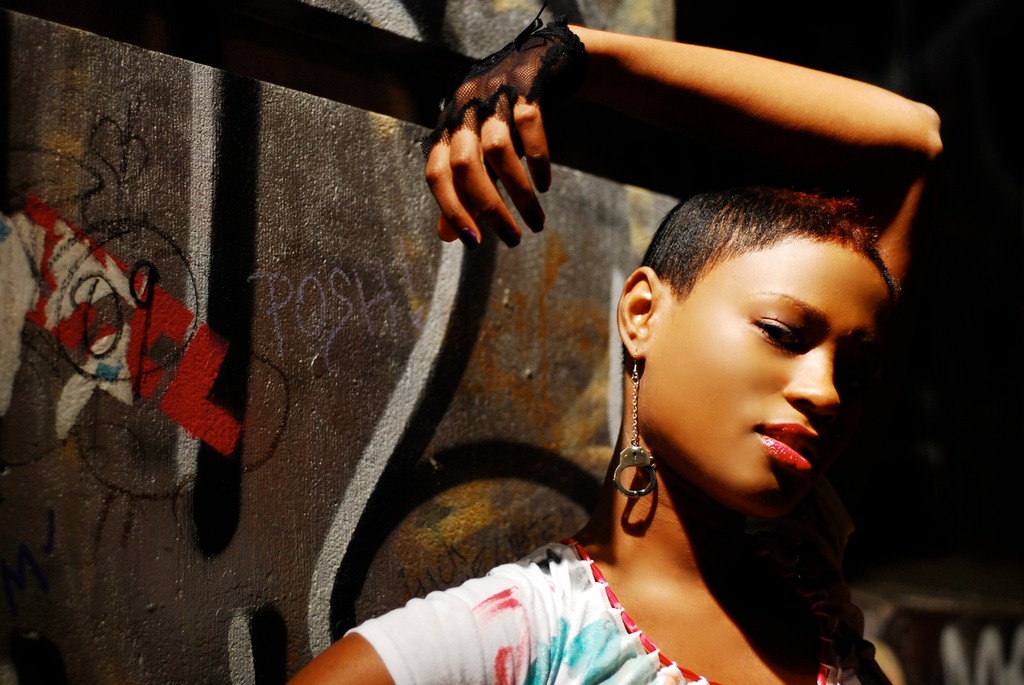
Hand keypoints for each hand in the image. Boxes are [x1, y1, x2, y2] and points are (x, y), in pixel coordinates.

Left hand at [426, 98, 549, 247]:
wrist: (541, 61)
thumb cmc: (503, 116)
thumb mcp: (479, 152)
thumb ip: (461, 191)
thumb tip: (447, 236)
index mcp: (446, 129)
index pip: (435, 174)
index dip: (451, 210)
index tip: (474, 243)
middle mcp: (463, 111)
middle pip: (464, 165)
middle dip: (489, 208)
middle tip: (513, 240)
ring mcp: (493, 95)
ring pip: (498, 149)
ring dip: (519, 192)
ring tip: (536, 221)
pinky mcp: (525, 85)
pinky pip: (529, 123)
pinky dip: (538, 158)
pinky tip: (545, 185)